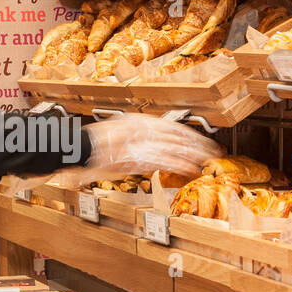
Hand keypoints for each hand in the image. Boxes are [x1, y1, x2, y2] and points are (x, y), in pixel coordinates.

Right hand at [8, 112, 221, 189]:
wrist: (78, 147)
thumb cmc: (90, 144)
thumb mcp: (112, 134)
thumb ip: (129, 137)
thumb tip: (141, 142)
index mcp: (137, 122)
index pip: (169, 126)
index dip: (188, 133)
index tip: (200, 138)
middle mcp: (143, 129)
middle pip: (177, 135)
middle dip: (197, 143)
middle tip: (213, 149)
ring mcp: (141, 143)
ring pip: (176, 147)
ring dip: (194, 154)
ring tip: (208, 159)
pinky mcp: (139, 158)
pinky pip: (165, 161)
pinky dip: (180, 165)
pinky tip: (192, 169)